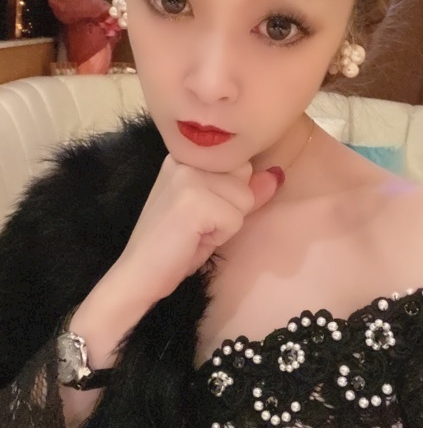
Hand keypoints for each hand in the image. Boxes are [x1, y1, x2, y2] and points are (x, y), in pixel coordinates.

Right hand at [117, 156, 281, 301]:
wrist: (139, 274)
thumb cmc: (175, 244)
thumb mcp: (215, 211)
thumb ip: (246, 190)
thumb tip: (277, 174)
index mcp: (186, 153)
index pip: (239, 164)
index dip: (230, 194)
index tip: (199, 211)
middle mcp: (185, 156)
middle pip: (245, 177)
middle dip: (231, 206)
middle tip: (199, 223)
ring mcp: (188, 176)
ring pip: (244, 198)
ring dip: (227, 223)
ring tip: (195, 232)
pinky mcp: (193, 200)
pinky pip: (236, 218)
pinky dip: (221, 236)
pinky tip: (194, 239)